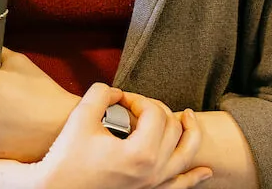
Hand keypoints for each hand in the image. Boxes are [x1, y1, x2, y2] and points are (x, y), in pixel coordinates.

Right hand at [37, 84, 211, 188]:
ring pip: (185, 156)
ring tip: (189, 118)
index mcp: (140, 154)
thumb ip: (101, 93)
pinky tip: (206, 171)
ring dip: (191, 134)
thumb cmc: (65, 159)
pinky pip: (179, 187)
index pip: (154, 112)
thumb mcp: (81, 118)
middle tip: (138, 106)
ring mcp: (153, 187)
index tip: (121, 100)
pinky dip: (195, 178)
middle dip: (157, 110)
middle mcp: (153, 172)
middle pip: (171, 129)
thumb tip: (117, 92)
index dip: (139, 98)